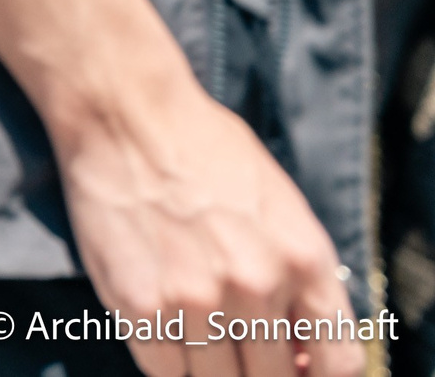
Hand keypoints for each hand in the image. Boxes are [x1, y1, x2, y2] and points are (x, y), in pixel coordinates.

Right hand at [58, 74, 358, 376]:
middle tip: (228, 340)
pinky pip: (162, 369)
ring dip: (205, 365)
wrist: (124, 110)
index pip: (336, 362)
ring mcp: (196, 298)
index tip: (289, 363)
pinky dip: (164, 359)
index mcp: (304, 259)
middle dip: (253, 365)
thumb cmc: (201, 146)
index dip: (311, 373)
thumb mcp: (281, 203)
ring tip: (189, 327)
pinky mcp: (139, 303)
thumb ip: (299, 274)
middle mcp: (257, 285)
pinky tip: (159, 323)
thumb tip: (299, 343)